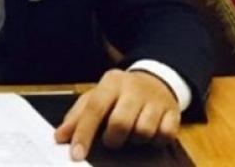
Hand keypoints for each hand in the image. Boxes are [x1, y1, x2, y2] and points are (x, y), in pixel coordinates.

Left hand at [54, 69, 179, 160]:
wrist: (155, 80)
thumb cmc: (120, 94)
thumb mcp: (97, 96)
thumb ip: (77, 116)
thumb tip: (61, 136)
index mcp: (111, 82)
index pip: (94, 108)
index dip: (84, 133)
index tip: (76, 154)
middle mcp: (133, 88)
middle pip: (120, 122)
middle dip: (113, 139)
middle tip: (112, 140)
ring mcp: (155, 99)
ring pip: (143, 131)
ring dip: (135, 140)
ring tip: (132, 132)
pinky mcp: (173, 111)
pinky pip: (165, 135)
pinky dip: (156, 140)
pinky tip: (151, 132)